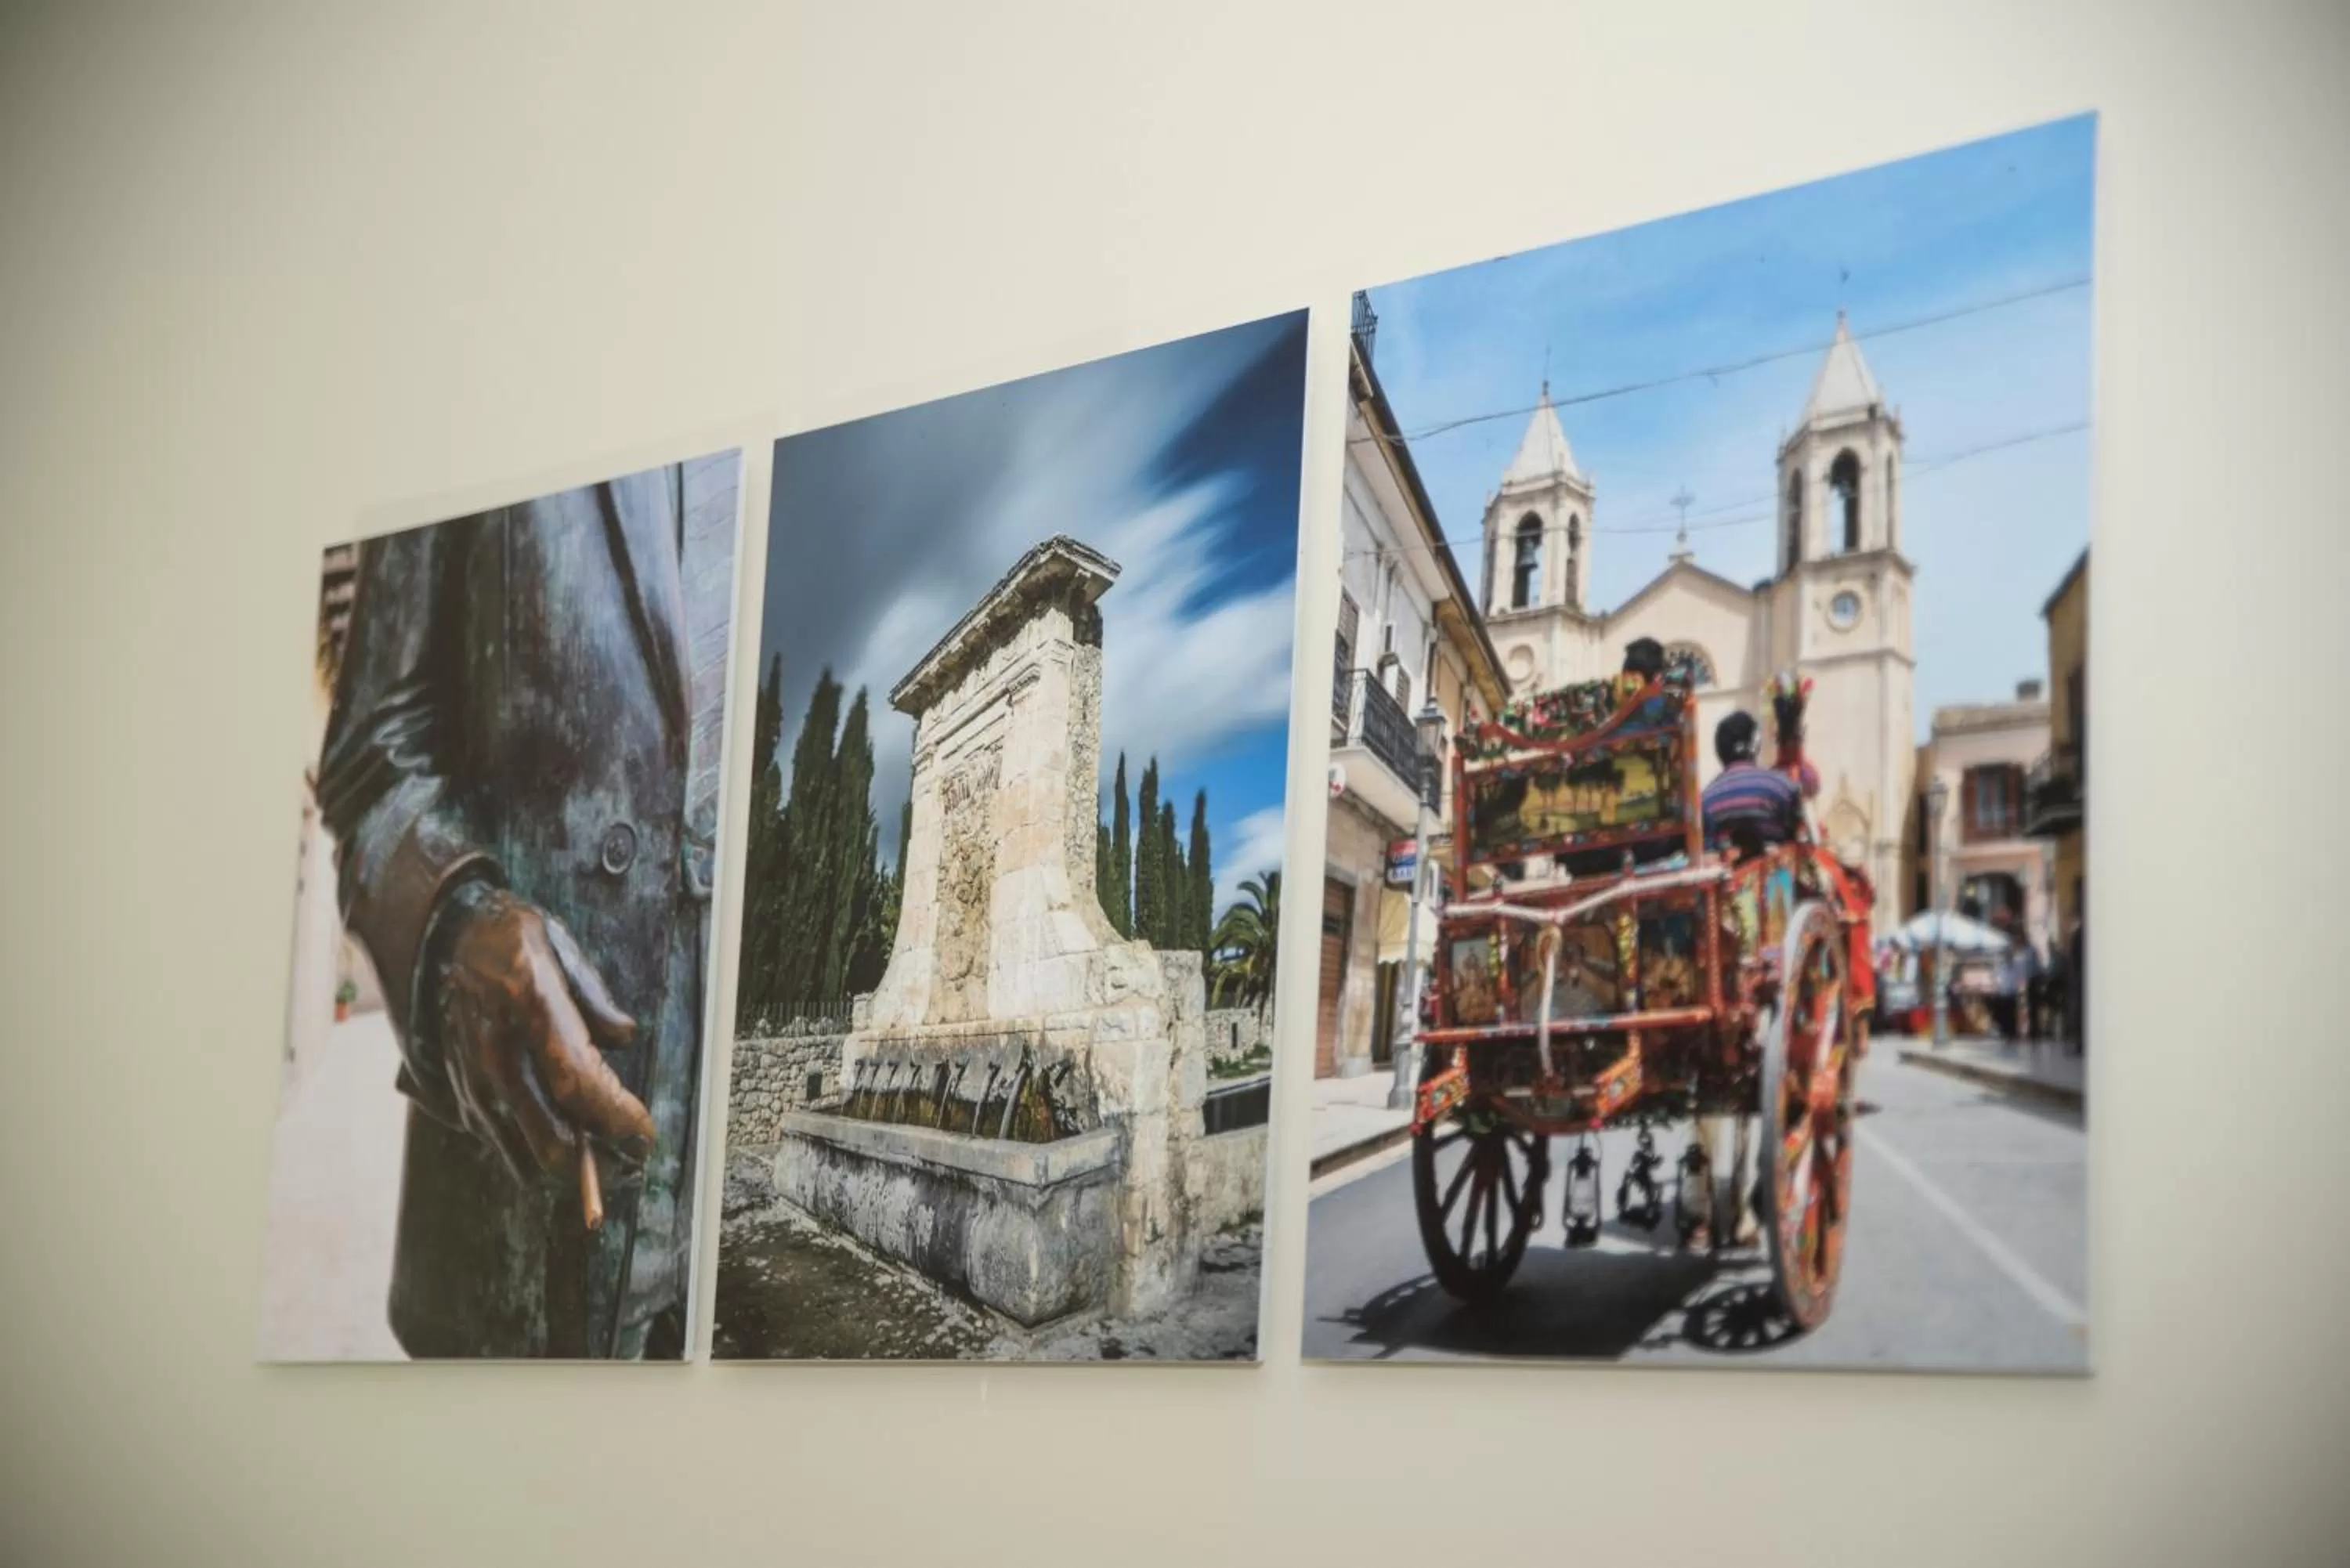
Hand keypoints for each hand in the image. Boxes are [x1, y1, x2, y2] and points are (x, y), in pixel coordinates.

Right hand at [433, 886, 654, 1182]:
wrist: (436, 941)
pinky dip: (533, 1145)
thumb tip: (622, 1039)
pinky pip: (502, 1141)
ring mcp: (473, 1080)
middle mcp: (497, 1054)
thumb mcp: (558, 946)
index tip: (644, 1135)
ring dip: (564, 1164)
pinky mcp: (458, 1095)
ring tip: (599, 1150)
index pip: (578, 1084)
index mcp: (528, 1008)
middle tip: (627, 1153)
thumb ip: (594, 998)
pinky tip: (557, 1127)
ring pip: (523, 1156)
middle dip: (596, 1162)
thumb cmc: (505, 941)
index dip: (615, 1118)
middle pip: (550, 1140)